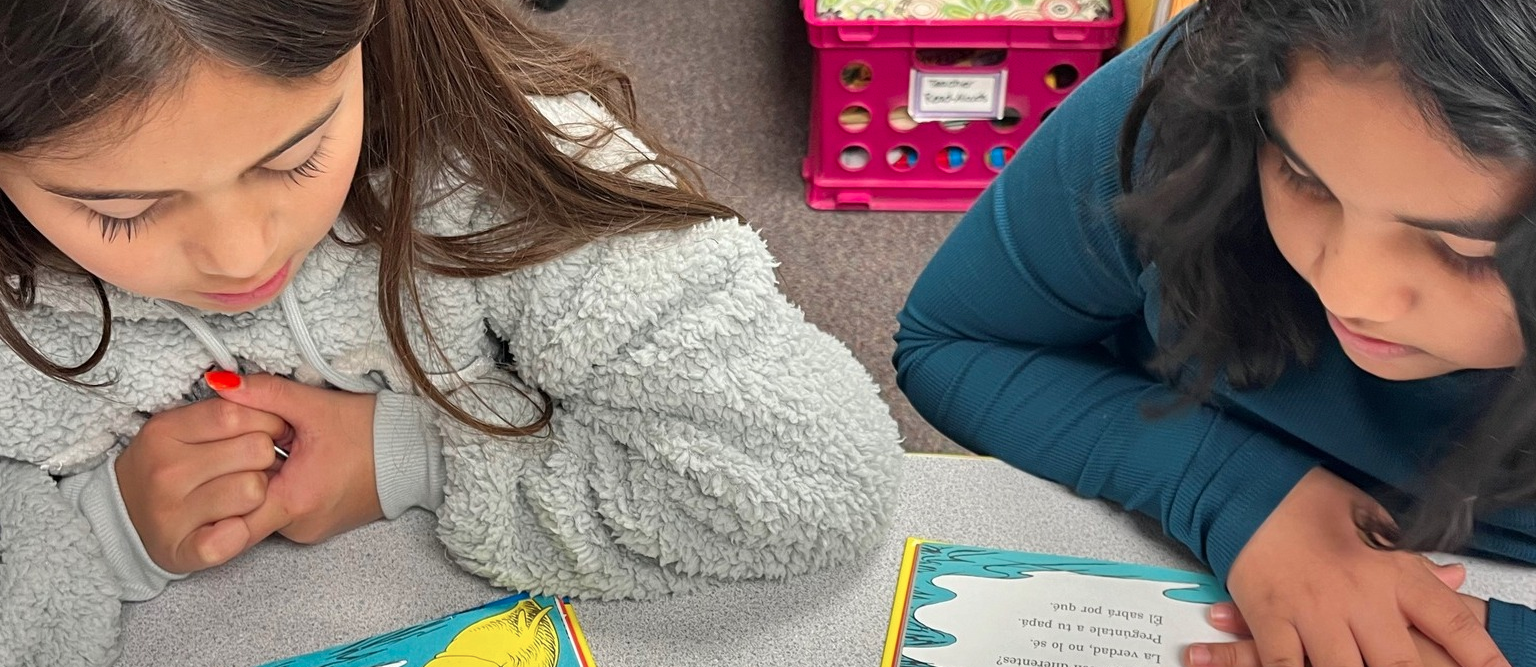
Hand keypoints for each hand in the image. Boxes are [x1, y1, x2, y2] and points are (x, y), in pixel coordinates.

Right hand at [115, 397, 287, 572]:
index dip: (266, 420)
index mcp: (163, 432)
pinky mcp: (181, 551)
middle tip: (252, 466)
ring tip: (240, 494)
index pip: (235, 413)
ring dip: (259, 493)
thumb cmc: (165, 467)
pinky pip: (234, 538)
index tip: (269, 432)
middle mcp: (164, 471)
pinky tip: (233, 524)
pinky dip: (242, 532)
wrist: (122, 519)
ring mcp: (169, 514)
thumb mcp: (180, 428)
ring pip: (254, 490)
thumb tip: (253, 390)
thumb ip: (221, 409)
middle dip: (265, 457)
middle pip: (255, 450)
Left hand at [208, 373, 381, 544]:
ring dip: (263, 481)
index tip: (225, 452)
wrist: (418, 456)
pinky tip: (296, 465)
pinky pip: (283, 513)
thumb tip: (219, 382)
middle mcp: (299, 528)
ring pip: (262, 511)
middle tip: (262, 443)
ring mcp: (309, 533)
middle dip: (241, 474)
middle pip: (242, 508)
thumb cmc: (372, 433)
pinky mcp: (318, 529)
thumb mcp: (315, 406)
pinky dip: (282, 489)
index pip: (228, 506)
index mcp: (294, 502)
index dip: (220, 475)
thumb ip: (264, 393)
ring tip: (281, 452)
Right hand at [1222, 467, 1506, 666]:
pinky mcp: (1271, 618)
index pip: (1449, 620)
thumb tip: (1456, 580)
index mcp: (1390, 569)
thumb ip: (1413, 560)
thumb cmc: (1309, 500)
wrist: (1246, 486)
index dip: (1480, 655)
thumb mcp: (1373, 521)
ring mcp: (1313, 611)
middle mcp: (1358, 595)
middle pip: (1402, 666)